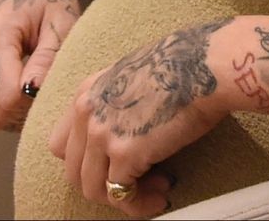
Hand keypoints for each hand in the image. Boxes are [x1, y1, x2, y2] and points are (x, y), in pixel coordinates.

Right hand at [0, 0, 80, 131]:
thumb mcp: (62, 22)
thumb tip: (33, 92)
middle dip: (22, 111)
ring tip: (36, 91)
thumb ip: (48, 57)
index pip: (8, 95)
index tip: (53, 88)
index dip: (34, 102)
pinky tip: (21, 88)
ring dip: (11, 113)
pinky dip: (1, 106)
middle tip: (47, 94)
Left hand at [49, 20, 233, 216]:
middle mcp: (87, 112)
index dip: (85, 160)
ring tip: (154, 190)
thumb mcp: (135, 73)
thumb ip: (117, 100)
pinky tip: (159, 198)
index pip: (62, 144)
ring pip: (93, 188)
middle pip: (74, 171)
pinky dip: (139, 204)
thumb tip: (127, 124)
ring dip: (124, 196)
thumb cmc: (185, 64)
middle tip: (136, 182)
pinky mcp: (123, 155)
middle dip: (103, 183)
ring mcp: (102, 134)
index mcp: (89, 91)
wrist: (206, 65)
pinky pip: (120, 196)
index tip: (110, 165)